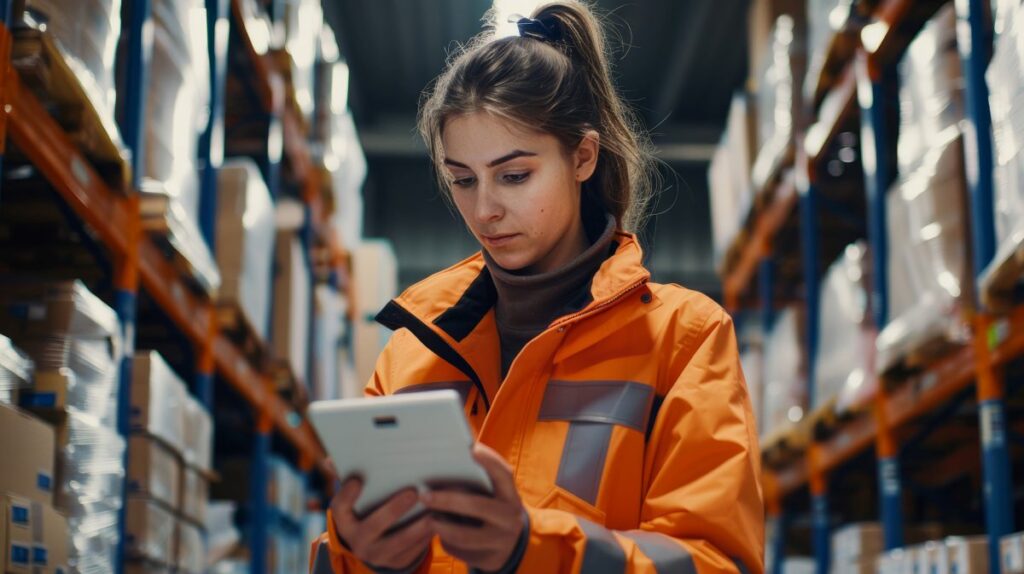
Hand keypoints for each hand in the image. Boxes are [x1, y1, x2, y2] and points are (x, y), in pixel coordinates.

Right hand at [330, 477, 433, 570]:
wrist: (374, 546)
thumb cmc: (366, 511)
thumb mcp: (354, 500)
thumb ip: (346, 479)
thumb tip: (330, 458)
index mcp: (344, 522)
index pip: (339, 508)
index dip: (346, 495)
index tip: (358, 479)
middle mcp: (358, 541)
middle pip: (374, 526)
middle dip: (393, 509)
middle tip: (413, 492)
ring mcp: (379, 555)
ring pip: (400, 542)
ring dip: (418, 526)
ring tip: (433, 509)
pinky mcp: (399, 562)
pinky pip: (415, 550)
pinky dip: (428, 535)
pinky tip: (441, 519)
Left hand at [421, 443, 525, 570]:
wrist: (507, 545)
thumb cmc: (490, 509)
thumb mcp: (492, 496)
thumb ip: (476, 482)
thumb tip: (443, 462)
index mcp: (511, 495)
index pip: (503, 474)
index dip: (488, 460)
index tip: (470, 449)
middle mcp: (510, 518)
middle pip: (477, 506)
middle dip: (447, 500)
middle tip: (424, 495)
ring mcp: (501, 541)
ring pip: (464, 535)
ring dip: (440, 525)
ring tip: (426, 517)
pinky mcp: (488, 559)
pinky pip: (459, 549)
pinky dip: (445, 540)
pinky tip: (438, 532)